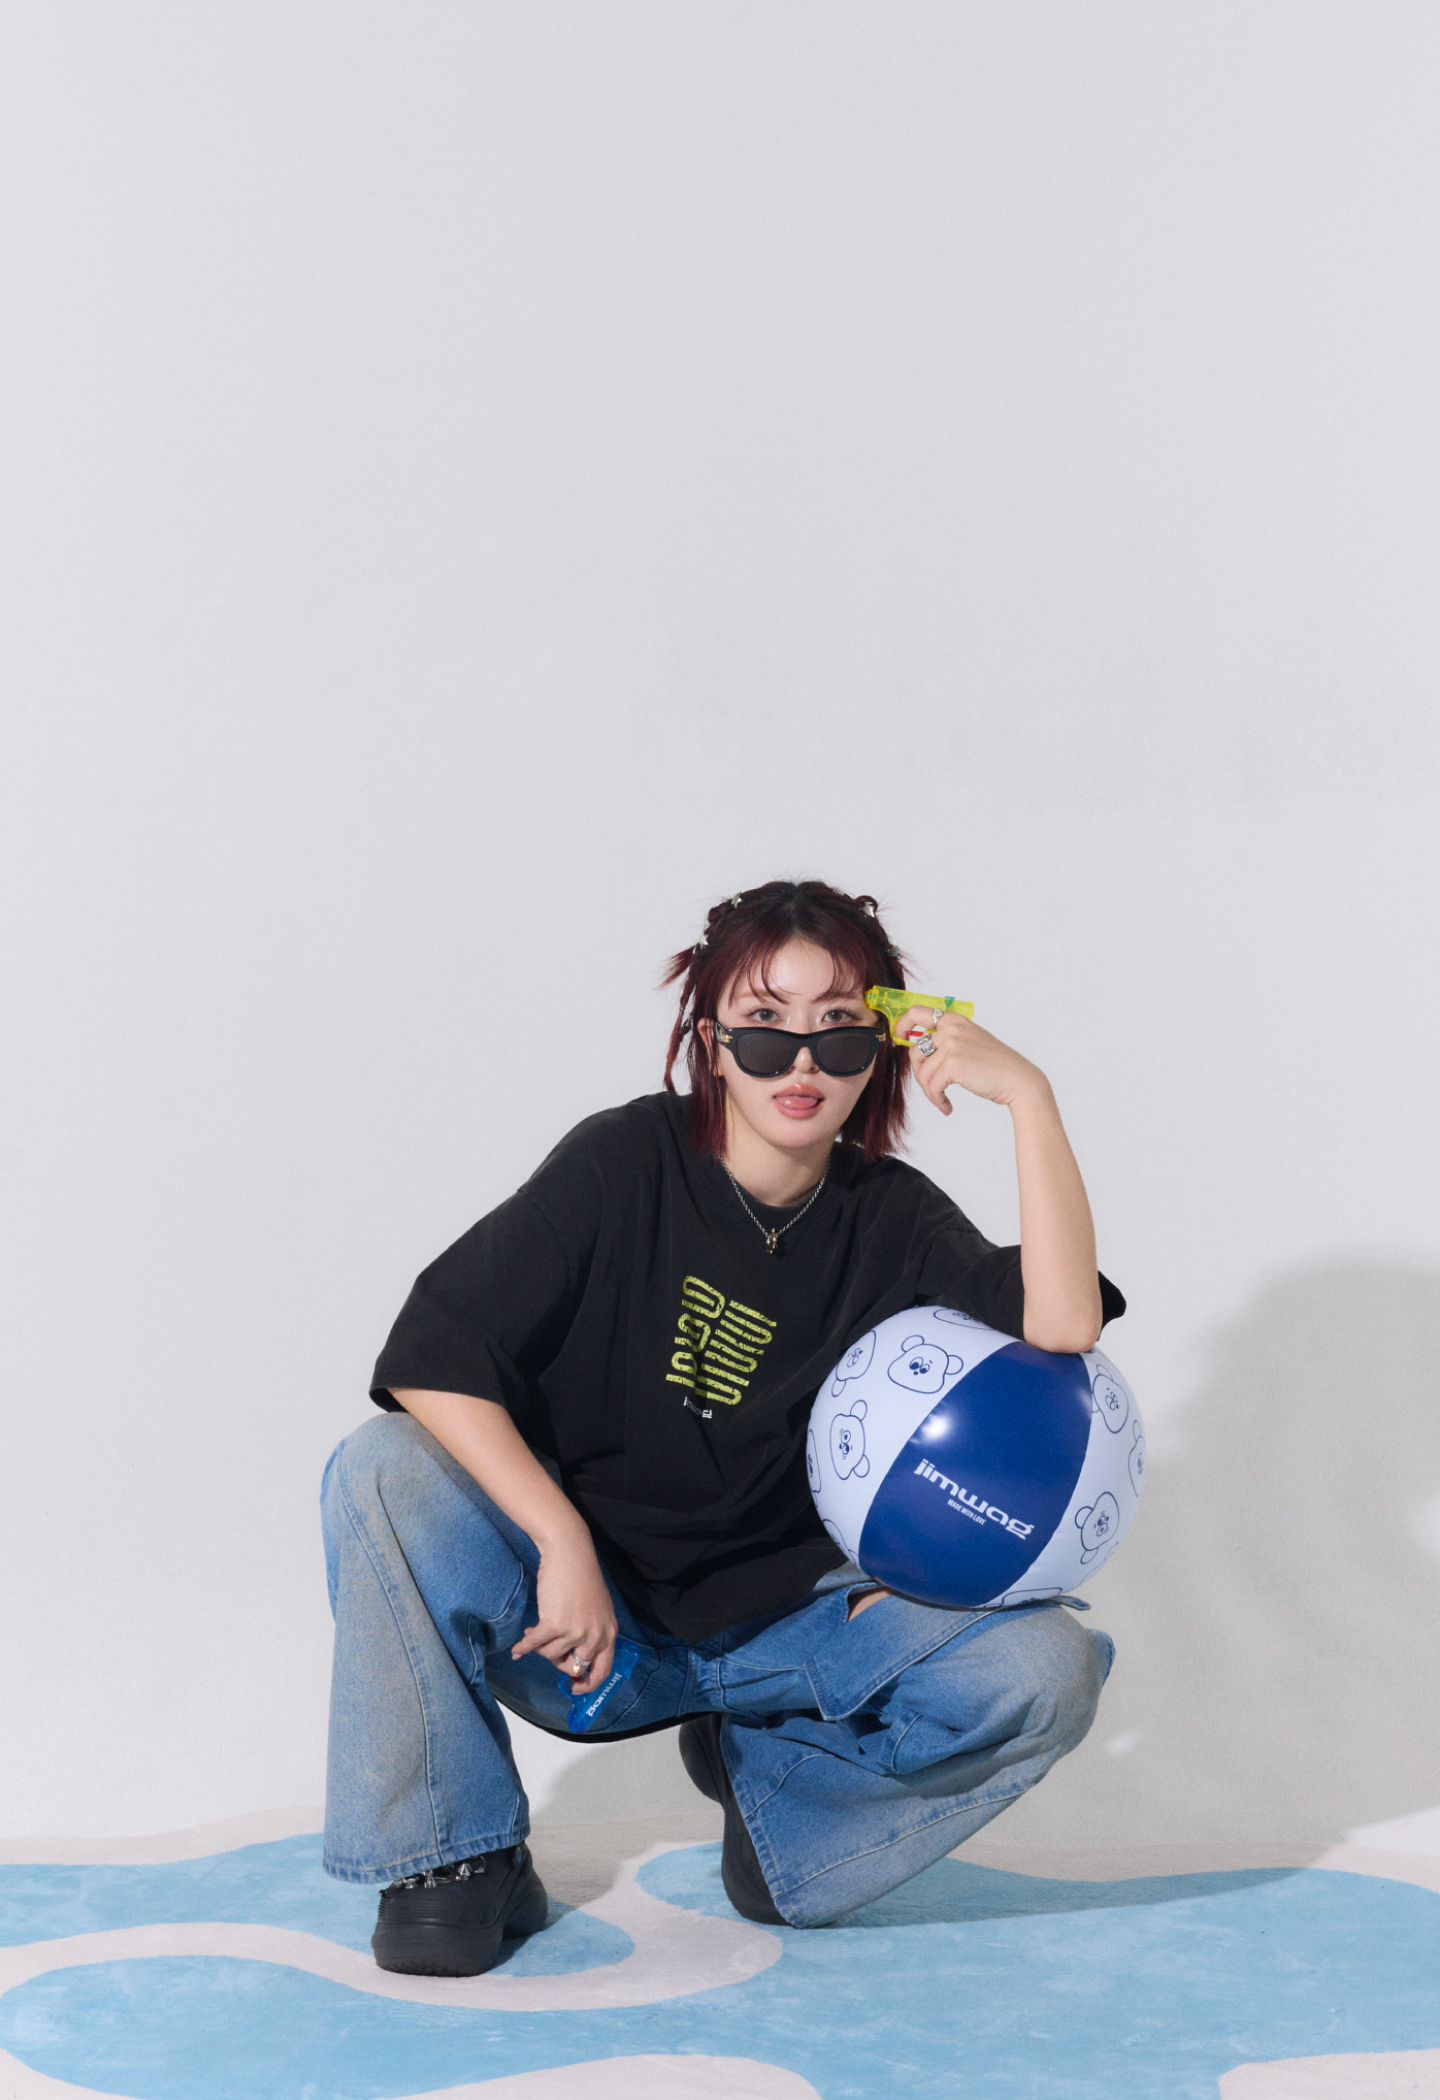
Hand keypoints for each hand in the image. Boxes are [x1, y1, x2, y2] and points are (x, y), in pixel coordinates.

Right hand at [510, 1537, 618, 1696]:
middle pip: (572, 1665)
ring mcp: (576, 1632)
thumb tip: (573, 1662)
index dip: (588, 1683)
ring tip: (537, 1629)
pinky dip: (524, 1646)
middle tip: (548, 1647)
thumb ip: (591, 1633)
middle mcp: (595, 1635)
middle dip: (557, 1659)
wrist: (569, 1552)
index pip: (603, 1669)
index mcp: (609, 1632)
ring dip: (541, 1645)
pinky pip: (535, 1645)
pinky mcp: (555, 1625)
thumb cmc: (581, 1576)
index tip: (575, 1688)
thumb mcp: (598, 1609)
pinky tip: (518, 1648)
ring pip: (550, 1654)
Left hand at [899, 1006, 1045, 1118]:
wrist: (1018, 1080)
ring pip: (922, 1072)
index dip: (902, 1024)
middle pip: (914, 1051)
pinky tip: (947, 1106)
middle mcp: (951, 1029)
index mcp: (954, 1020)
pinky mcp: (953, 1064)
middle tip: (931, 1087)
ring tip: (942, 1099)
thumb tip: (916, 1049)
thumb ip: (946, 1040)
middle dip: (918, 1073)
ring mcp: (952, 1045)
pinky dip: (937, 1100)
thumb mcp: (970, 1042)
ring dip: (930, 1091)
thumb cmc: (995, 1066)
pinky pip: (932, 1086)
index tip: (899, 1036)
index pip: (917, 1012)